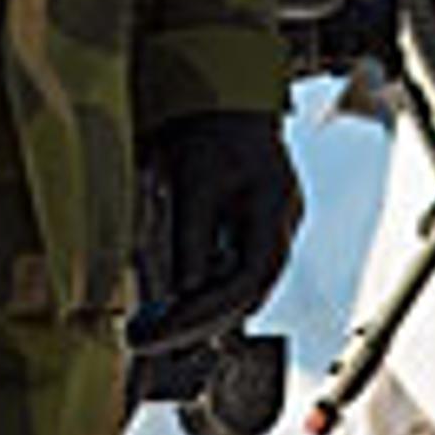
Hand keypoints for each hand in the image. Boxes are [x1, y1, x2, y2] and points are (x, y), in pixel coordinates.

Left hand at [130, 111, 301, 351]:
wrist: (222, 91)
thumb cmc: (204, 127)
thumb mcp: (190, 179)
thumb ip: (190, 238)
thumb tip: (183, 293)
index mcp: (272, 205)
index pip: (248, 278)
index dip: (205, 311)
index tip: (161, 330)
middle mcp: (281, 218)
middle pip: (251, 290)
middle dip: (202, 322)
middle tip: (152, 343)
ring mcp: (275, 221)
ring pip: (246, 283)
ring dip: (205, 311)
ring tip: (157, 334)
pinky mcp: (259, 222)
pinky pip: (240, 268)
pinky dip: (210, 290)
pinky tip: (176, 305)